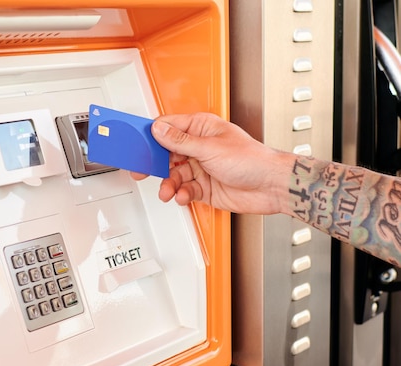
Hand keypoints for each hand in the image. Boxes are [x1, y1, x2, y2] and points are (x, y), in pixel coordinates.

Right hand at [132, 113, 293, 213]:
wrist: (271, 187)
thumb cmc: (252, 160)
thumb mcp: (209, 148)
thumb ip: (180, 141)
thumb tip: (159, 130)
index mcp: (201, 128)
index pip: (168, 128)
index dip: (150, 136)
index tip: (135, 143)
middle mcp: (199, 147)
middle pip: (166, 154)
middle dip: (155, 165)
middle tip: (141, 172)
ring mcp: (202, 168)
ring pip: (174, 175)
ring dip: (169, 184)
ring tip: (169, 191)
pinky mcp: (205, 187)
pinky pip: (184, 190)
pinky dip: (182, 194)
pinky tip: (184, 196)